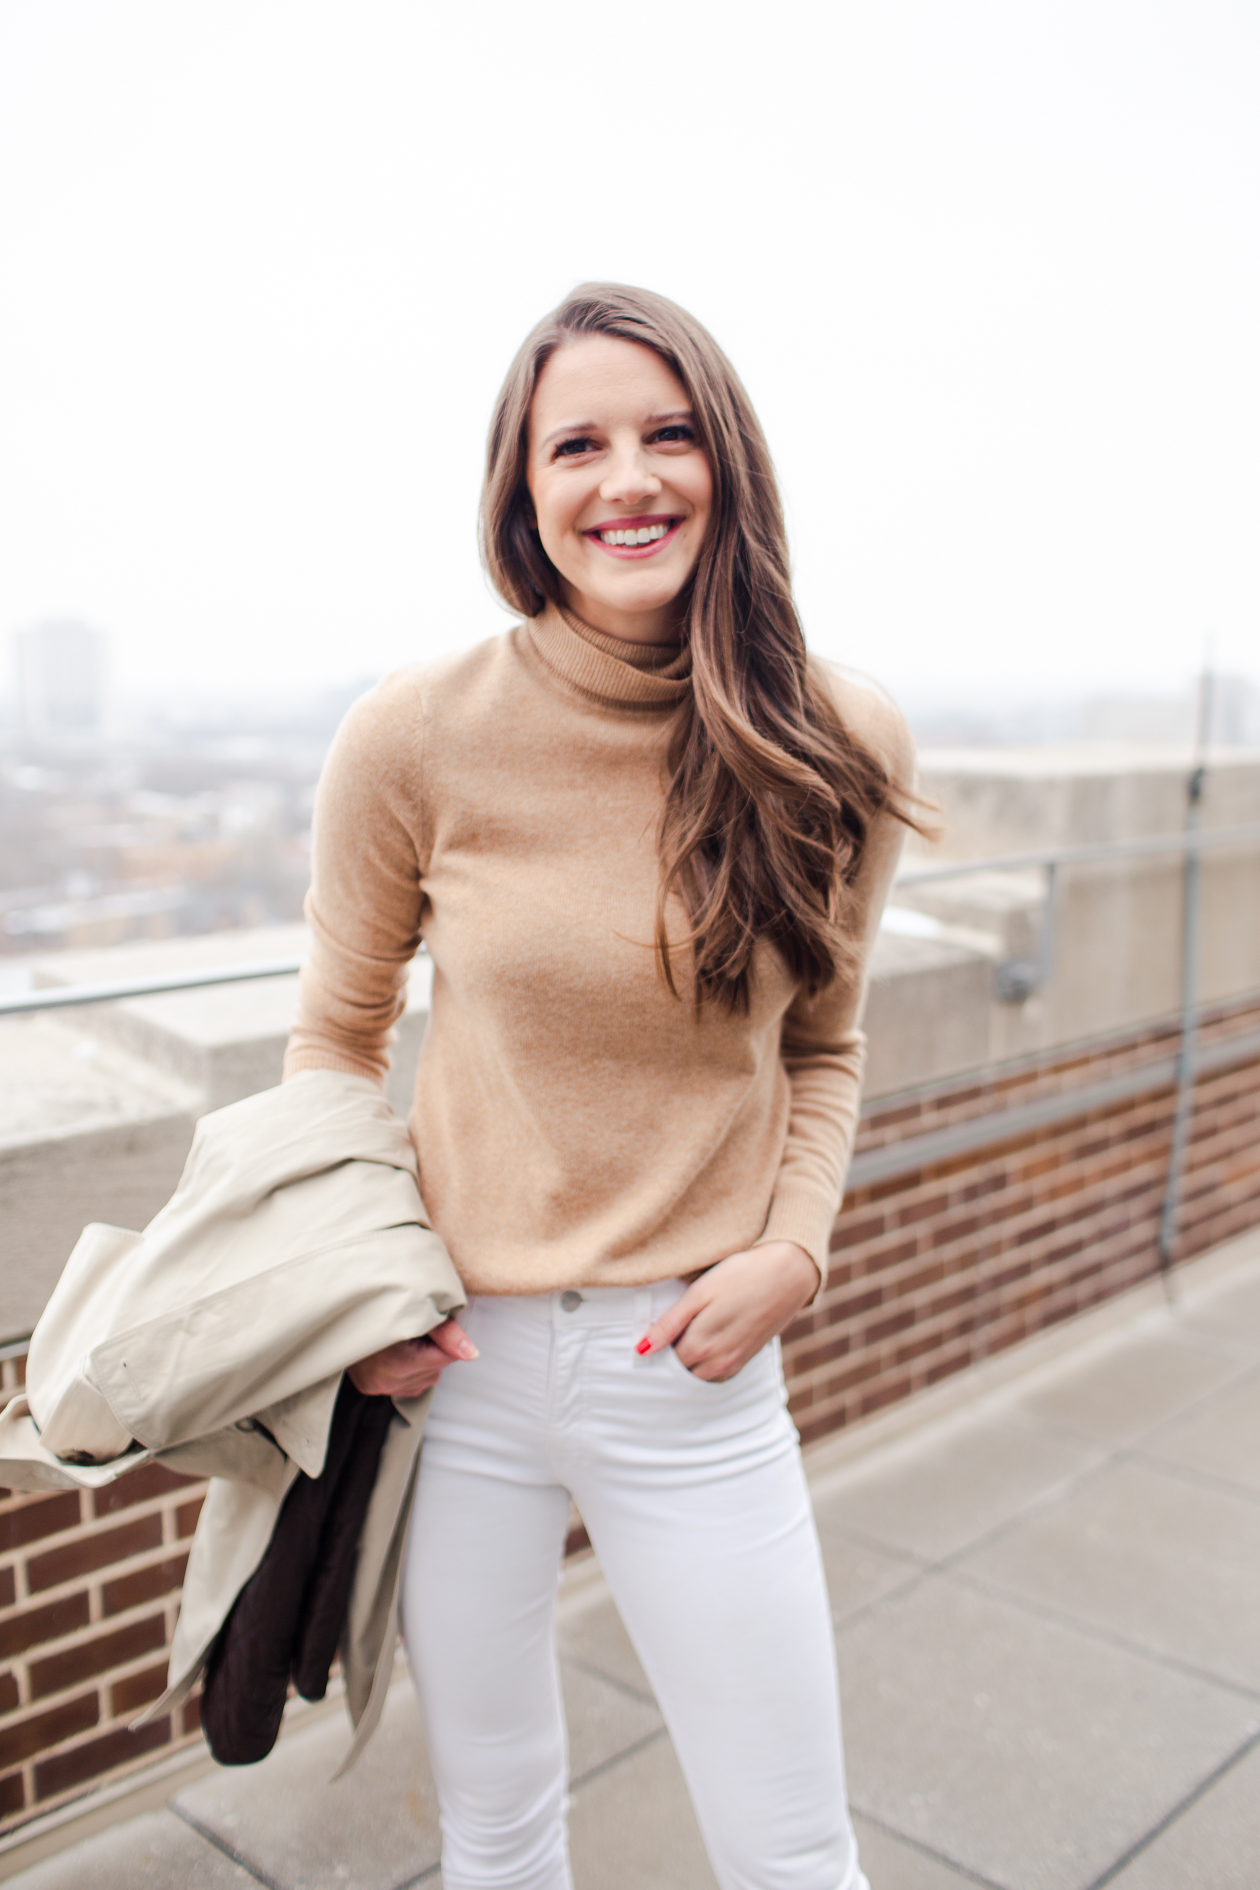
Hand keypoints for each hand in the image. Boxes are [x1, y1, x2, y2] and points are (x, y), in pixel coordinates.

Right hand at [347, 1318, 477, 1397]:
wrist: (340, 1312)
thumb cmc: (380, 1305)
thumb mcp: (416, 1313)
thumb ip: (448, 1334)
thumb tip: (474, 1355)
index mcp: (399, 1363)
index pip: (445, 1357)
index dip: (444, 1338)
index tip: (431, 1323)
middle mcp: (388, 1382)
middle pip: (436, 1369)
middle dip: (433, 1349)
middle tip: (414, 1328)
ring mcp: (379, 1388)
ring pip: (425, 1379)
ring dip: (423, 1360)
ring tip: (404, 1338)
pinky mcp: (372, 1389)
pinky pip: (409, 1384)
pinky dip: (410, 1369)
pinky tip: (397, 1352)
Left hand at [636, 1241, 818, 1381]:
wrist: (789, 1273)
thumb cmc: (741, 1276)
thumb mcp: (700, 1293)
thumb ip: (670, 1324)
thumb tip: (642, 1349)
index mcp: (701, 1346)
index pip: (665, 1363)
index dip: (656, 1349)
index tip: (652, 1332)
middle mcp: (718, 1362)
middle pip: (682, 1373)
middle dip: (671, 1359)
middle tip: (668, 1332)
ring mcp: (736, 1363)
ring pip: (700, 1376)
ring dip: (690, 1363)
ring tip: (687, 1334)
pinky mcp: (748, 1358)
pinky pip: (719, 1373)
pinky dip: (708, 1363)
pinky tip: (709, 1339)